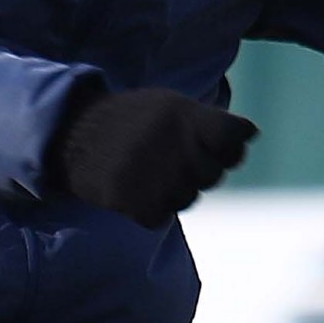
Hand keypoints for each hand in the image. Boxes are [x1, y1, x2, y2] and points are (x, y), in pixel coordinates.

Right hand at [48, 87, 256, 228]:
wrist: (72, 134)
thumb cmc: (130, 120)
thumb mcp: (170, 105)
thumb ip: (209, 121)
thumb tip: (251, 135)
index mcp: (185, 115)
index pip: (235, 139)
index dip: (229, 148)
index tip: (213, 146)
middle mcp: (173, 143)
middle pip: (212, 175)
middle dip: (197, 171)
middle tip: (166, 158)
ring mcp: (154, 174)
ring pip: (187, 199)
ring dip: (172, 191)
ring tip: (146, 171)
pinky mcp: (133, 201)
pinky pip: (160, 217)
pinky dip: (148, 208)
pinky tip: (132, 187)